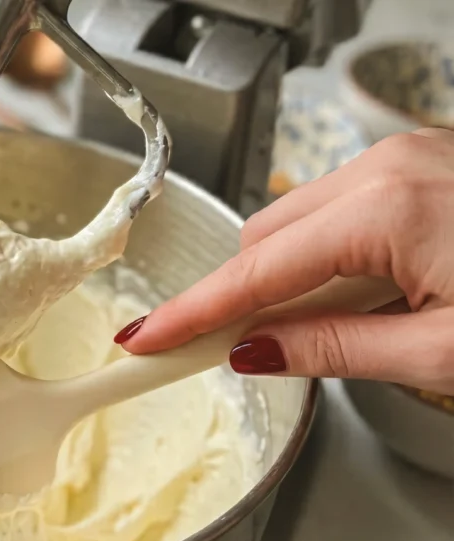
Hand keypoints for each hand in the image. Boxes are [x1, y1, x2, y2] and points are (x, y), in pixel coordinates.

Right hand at [116, 128, 453, 393]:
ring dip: (294, 276)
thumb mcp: (442, 351)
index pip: (255, 273)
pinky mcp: (420, 164)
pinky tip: (374, 290)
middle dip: (247, 295)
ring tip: (346, 323)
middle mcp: (387, 167)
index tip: (146, 339)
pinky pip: (342, 207)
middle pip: (265, 238)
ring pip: (299, 222)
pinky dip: (333, 253)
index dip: (191, 313)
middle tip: (241, 350)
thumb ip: (338, 348)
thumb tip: (253, 349)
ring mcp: (405, 158)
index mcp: (387, 209)